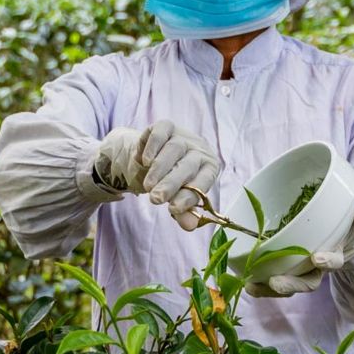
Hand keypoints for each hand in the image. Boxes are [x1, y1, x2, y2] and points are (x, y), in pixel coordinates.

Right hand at [92, 121, 221, 228]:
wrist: (154, 159)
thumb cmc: (172, 181)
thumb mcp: (177, 197)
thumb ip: (183, 212)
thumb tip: (189, 227)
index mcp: (209, 168)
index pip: (204, 180)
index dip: (190, 195)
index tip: (173, 209)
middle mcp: (199, 149)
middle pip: (188, 165)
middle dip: (171, 183)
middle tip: (156, 200)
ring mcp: (183, 135)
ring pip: (174, 149)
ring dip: (159, 169)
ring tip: (147, 186)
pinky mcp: (166, 126)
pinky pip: (161, 132)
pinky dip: (152, 146)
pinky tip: (144, 161)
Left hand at [243, 196, 353, 297]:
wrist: (344, 241)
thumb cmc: (349, 228)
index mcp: (335, 255)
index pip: (333, 262)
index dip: (327, 262)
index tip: (317, 258)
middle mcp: (317, 269)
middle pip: (306, 283)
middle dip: (290, 284)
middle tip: (276, 283)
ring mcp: (301, 272)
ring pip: (287, 285)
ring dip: (269, 289)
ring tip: (252, 286)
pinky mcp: (286, 270)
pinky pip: (273, 281)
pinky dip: (260, 285)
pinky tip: (245, 282)